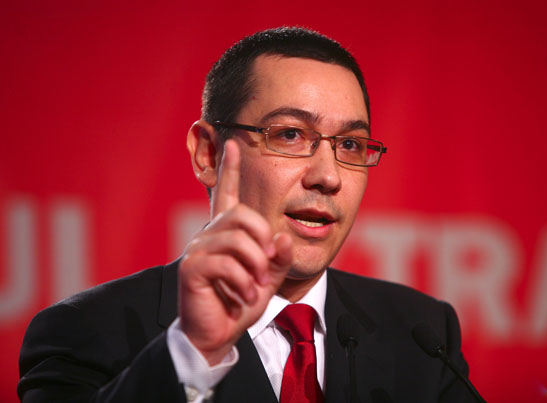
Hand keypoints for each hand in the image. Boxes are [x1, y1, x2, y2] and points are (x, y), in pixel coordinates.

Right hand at [178, 139, 292, 364]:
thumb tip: (282, 237)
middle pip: (243, 215)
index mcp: (226, 233)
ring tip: (256, 287)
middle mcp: (209, 235)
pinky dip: (243, 283)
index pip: (227, 193)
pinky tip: (245, 297)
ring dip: (255, 266)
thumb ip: (277, 258)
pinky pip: (226, 264)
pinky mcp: (192, 268)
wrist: (216, 334)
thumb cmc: (239, 303)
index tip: (234, 143)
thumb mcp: (267, 279)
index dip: (230, 168)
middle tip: (266, 267)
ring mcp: (198, 250)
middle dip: (262, 241)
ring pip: (237, 240)